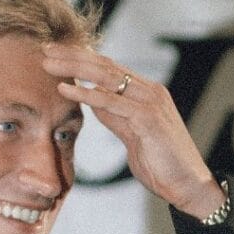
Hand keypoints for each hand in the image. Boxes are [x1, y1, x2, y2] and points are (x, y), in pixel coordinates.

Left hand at [43, 43, 224, 219]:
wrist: (187, 184)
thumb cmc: (160, 161)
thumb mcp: (131, 133)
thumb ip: (115, 115)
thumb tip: (93, 99)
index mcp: (145, 92)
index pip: (109, 67)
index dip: (81, 58)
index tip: (55, 54)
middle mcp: (149, 91)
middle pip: (106, 66)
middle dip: (74, 56)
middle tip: (46, 49)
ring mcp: (151, 102)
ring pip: (107, 77)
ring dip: (75, 68)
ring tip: (49, 64)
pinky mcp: (149, 118)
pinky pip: (113, 102)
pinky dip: (87, 93)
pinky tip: (67, 89)